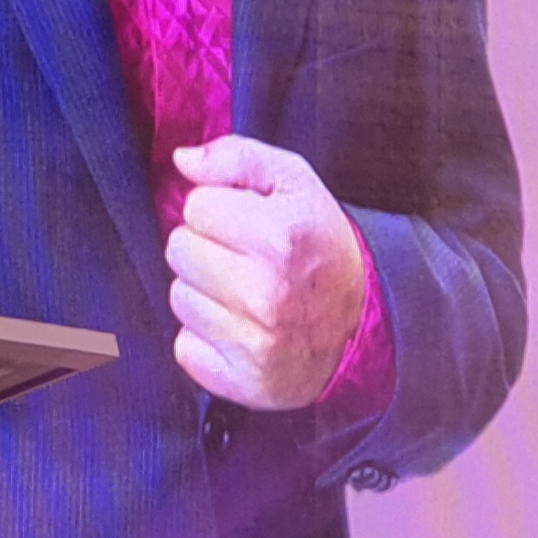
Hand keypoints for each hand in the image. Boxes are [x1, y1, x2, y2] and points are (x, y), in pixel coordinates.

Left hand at [165, 135, 367, 411]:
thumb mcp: (296, 184)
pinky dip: (205, 337)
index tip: (246, 222)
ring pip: (179, 298)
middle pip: (178, 250)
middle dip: (205, 248)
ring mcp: (253, 343)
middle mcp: (267, 294)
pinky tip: (238, 328)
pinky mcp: (240, 380)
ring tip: (243, 293)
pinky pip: (185, 347)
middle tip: (243, 257)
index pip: (196, 206)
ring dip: (204, 292)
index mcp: (282, 237)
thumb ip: (238, 157)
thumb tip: (183, 159)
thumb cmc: (321, 248)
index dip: (218, 208)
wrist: (358, 327)